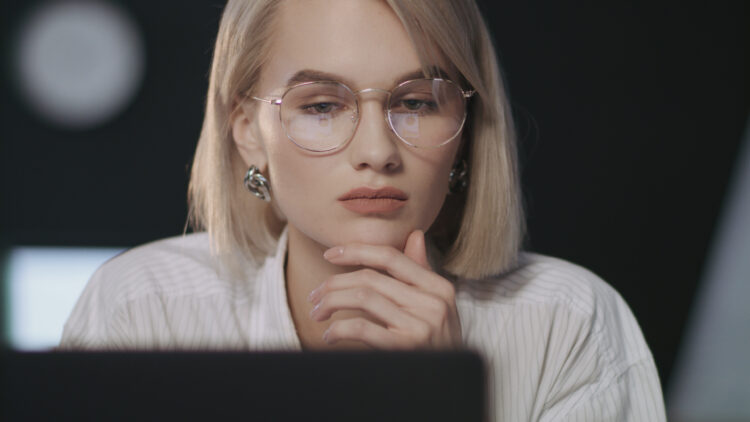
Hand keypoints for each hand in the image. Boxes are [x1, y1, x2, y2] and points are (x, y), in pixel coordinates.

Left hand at [307, 230, 461, 349]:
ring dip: (331, 302)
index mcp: (439, 288)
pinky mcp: (407, 347)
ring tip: (318, 313)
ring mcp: (421, 325)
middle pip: (370, 278)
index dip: (357, 251)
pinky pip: (362, 327)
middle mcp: (433, 303)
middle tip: (315, 296)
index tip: (330, 254)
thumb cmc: (439, 346)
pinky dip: (339, 329)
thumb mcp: (436, 309)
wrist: (449, 384)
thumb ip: (421, 275)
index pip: (391, 258)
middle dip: (334, 283)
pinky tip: (330, 336)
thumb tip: (415, 236)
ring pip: (362, 297)